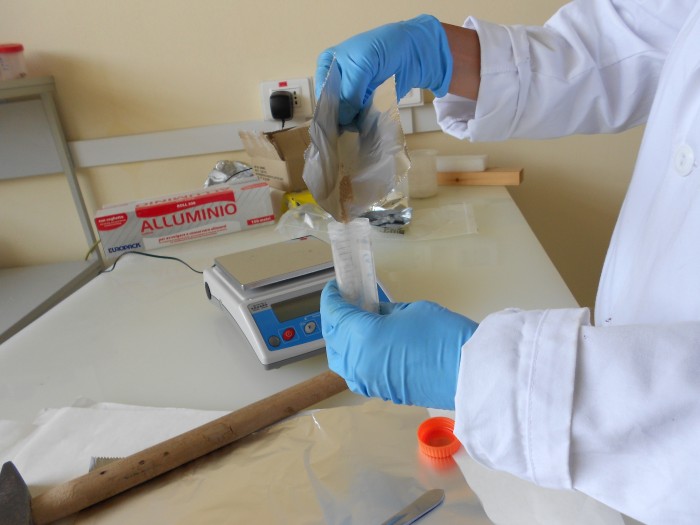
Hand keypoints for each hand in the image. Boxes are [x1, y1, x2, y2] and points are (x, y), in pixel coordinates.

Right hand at [315, 14, 452, 127]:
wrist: (412, 52)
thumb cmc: (384, 49)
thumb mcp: (361, 64)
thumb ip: (350, 92)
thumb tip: (341, 119)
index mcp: (328, 65)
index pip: (321, 91)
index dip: (326, 107)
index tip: (333, 123)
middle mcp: (336, 81)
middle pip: (332, 106)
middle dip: (339, 118)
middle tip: (348, 127)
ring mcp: (351, 95)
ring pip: (344, 116)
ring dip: (351, 123)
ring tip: (358, 127)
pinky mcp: (365, 105)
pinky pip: (359, 119)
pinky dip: (362, 124)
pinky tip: (364, 127)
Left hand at [321, 280, 477, 409]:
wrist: (467, 374)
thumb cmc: (441, 334)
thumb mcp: (409, 310)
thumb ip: (383, 311)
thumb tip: (372, 312)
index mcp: (361, 335)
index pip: (334, 312)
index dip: (331, 297)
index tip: (336, 287)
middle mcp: (356, 360)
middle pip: (332, 336)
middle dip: (335, 318)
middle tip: (347, 304)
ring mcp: (365, 380)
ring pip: (339, 359)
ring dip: (341, 340)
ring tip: (355, 325)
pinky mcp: (378, 391)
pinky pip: (354, 373)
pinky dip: (353, 358)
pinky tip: (366, 347)